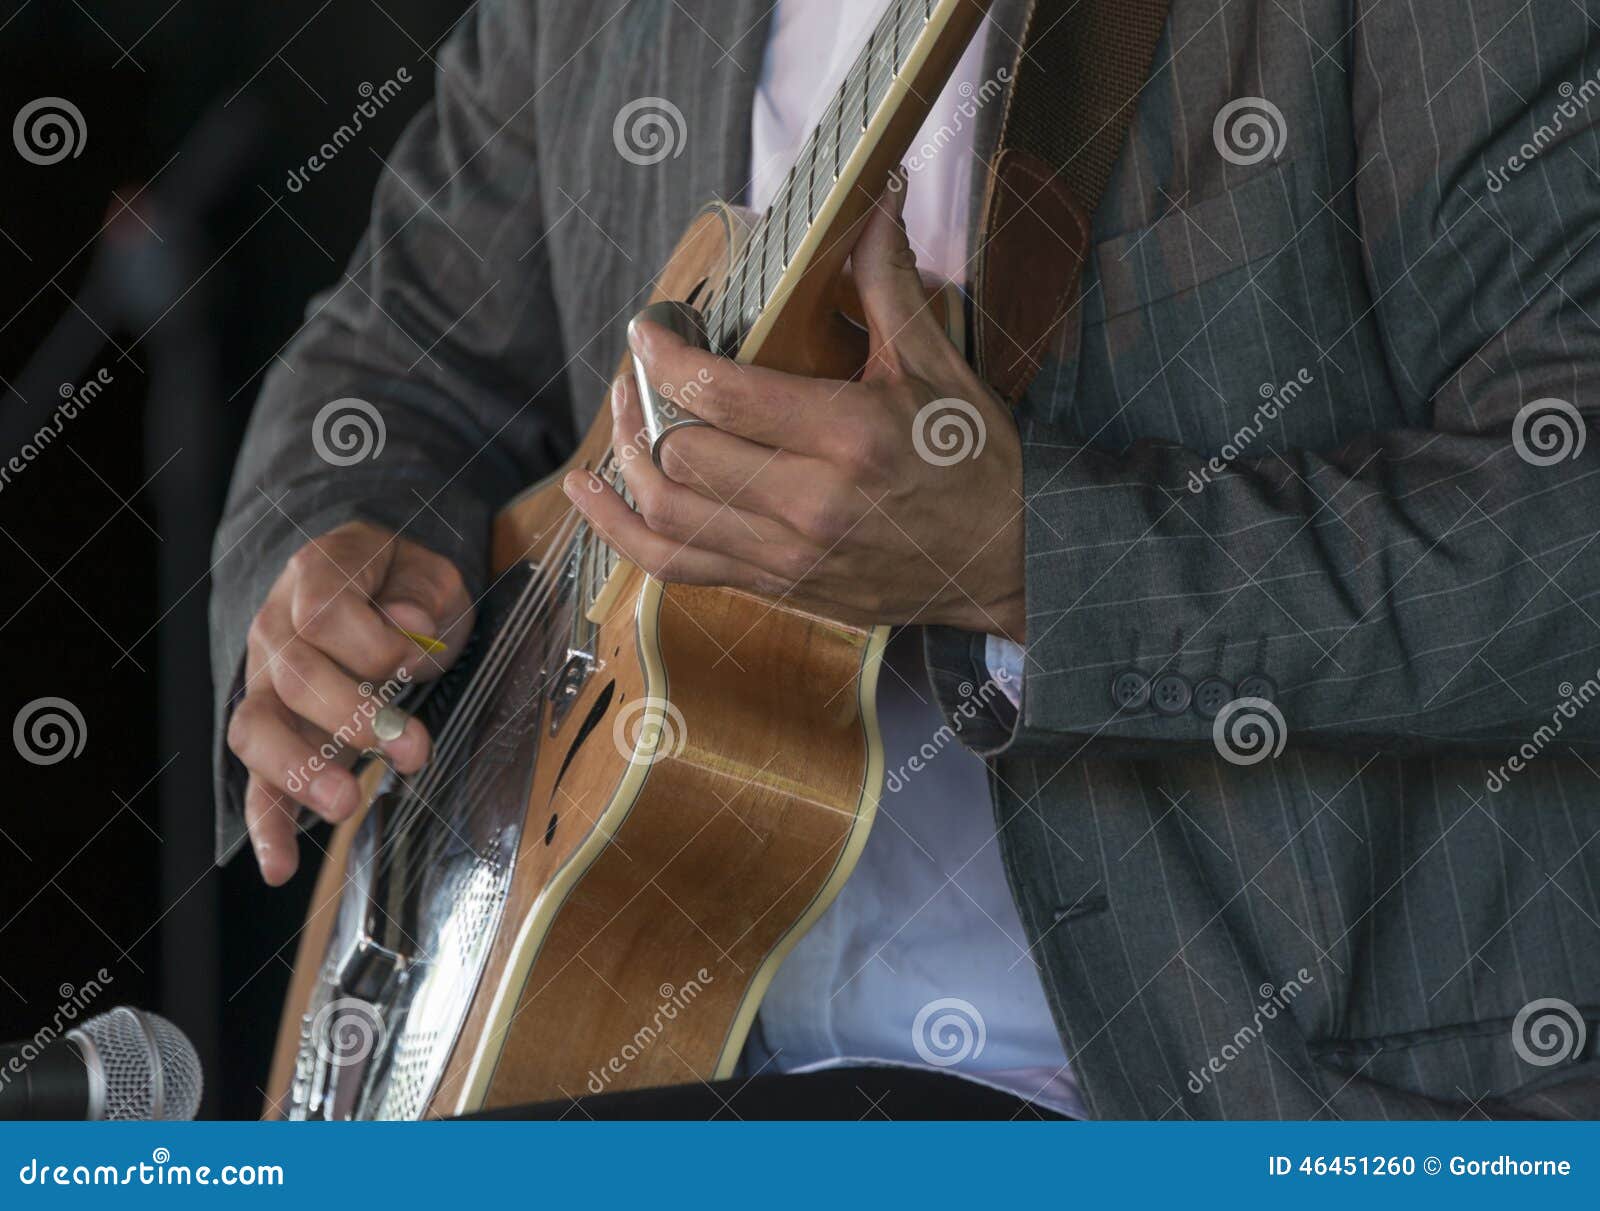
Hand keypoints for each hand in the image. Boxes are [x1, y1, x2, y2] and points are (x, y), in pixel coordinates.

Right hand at [227, 520, 473, 884]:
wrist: (373, 588)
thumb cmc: (403, 586)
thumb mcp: (428, 572)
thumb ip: (421, 592)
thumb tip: (410, 621)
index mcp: (316, 575)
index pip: (325, 612)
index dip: (375, 643)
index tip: (416, 661)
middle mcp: (277, 629)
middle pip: (294, 675)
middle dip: (355, 718)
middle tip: (411, 750)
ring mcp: (266, 683)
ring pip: (256, 728)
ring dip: (302, 770)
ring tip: (346, 803)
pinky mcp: (275, 735)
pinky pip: (257, 781)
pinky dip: (268, 825)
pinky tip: (281, 866)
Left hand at [563, 178, 1024, 639]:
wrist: (1006, 562)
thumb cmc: (975, 464)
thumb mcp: (939, 370)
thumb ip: (889, 288)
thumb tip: (875, 205)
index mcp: (850, 437)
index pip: (720, 394)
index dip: (665, 356)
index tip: (650, 330)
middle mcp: (810, 504)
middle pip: (682, 453)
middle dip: (645, 405)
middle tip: (642, 372)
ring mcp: (789, 555)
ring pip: (666, 512)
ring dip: (625, 462)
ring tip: (622, 420)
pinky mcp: (778, 586)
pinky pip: (676, 567)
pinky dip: (621, 534)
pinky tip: (590, 497)